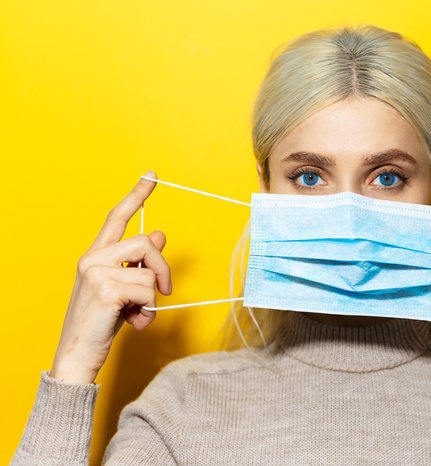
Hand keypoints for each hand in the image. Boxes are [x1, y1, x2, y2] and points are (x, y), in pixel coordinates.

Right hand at [50, 171, 170, 383]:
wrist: (77, 356)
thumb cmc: (100, 323)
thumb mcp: (122, 289)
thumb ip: (137, 264)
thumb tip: (160, 233)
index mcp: (95, 256)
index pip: (117, 217)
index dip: (137, 196)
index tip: (151, 175)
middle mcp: (92, 259)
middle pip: (147, 242)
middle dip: (163, 269)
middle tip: (165, 292)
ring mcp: (96, 272)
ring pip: (150, 269)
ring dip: (154, 296)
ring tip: (139, 314)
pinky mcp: (105, 289)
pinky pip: (147, 290)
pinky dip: (148, 312)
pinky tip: (133, 323)